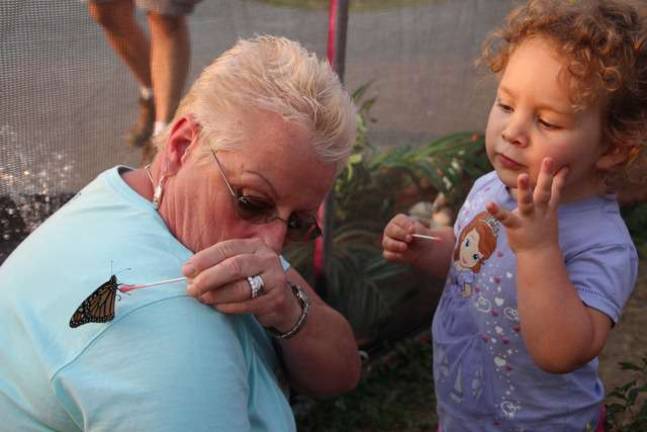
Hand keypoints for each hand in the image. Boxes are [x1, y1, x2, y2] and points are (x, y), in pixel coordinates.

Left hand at [182, 238, 300, 330]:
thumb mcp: (239, 264)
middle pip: (235, 266)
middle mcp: (267, 259)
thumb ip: (217, 264)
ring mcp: (275, 278)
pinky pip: (248, 304)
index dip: (204, 259)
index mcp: (255, 245)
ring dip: (217, 294)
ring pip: (241, 287)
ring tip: (203, 298)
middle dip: (209, 277)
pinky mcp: (276, 299)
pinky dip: (229, 307)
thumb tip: (189, 273)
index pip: (227, 248)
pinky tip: (218, 307)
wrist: (282, 300)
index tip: (186, 270)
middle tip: (191, 288)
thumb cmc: (251, 279)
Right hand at [382, 213, 430, 264]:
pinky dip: (394, 255)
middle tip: (410, 238)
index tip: (412, 229)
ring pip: (387, 242)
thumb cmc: (420, 236)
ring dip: (396, 245)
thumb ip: (417, 230)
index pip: (399, 220)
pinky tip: (402, 255)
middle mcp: (390, 230)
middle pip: (390, 230)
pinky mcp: (388, 253)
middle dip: (400, 234)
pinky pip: (388, 255)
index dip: (405, 224)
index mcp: (398, 221)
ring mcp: (388, 242)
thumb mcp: (421, 232)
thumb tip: (411, 232)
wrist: (422, 249)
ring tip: (405, 247)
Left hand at [486, 158, 567, 253]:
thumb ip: (553, 193)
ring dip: (525, 189)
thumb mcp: (551, 210)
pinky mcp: (515, 226)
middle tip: (548, 159)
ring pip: (527, 202)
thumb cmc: (543, 229)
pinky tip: (489, 204)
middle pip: (544, 191)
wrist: (539, 255)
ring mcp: (528, 218)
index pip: (556, 190)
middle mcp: (540, 211)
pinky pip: (505, 218)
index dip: (559, 177)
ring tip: (522, 176)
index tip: (564, 164)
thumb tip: (561, 175)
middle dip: (546, 176)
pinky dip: (497, 211)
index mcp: (548, 208)